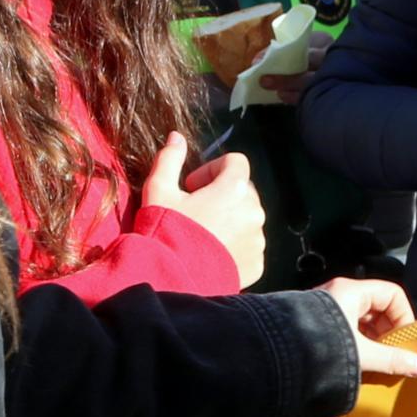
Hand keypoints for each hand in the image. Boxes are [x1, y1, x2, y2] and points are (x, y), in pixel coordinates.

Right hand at [146, 132, 267, 288]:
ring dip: (229, 221)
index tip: (191, 186)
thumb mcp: (158, 190)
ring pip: (247, 219)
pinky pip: (248, 246)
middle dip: (221, 196)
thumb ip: (169, 159)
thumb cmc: (166, 231)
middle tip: (194, 212)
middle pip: (243, 191)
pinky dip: (234, 246)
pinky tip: (210, 254)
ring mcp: (258, 239)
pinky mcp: (257, 263)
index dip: (212, 169)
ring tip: (201, 236)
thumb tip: (176, 137)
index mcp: (234, 188)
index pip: (235, 162)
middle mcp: (254, 211)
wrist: (172, 280)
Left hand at [316, 276, 416, 381]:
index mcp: (351, 292)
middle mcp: (338, 294)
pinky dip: (356, 343)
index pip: (392, 294)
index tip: (404, 340)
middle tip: (390, 354)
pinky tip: (355, 363)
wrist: (277, 357)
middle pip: (377, 307)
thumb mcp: (363, 354)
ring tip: (373, 362)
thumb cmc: (319, 347)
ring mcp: (326, 308)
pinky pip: (345, 328)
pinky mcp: (316, 323)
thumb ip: (394, 360)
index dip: (403, 316)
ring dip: (372, 340)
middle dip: (387, 331)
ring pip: (360, 319)